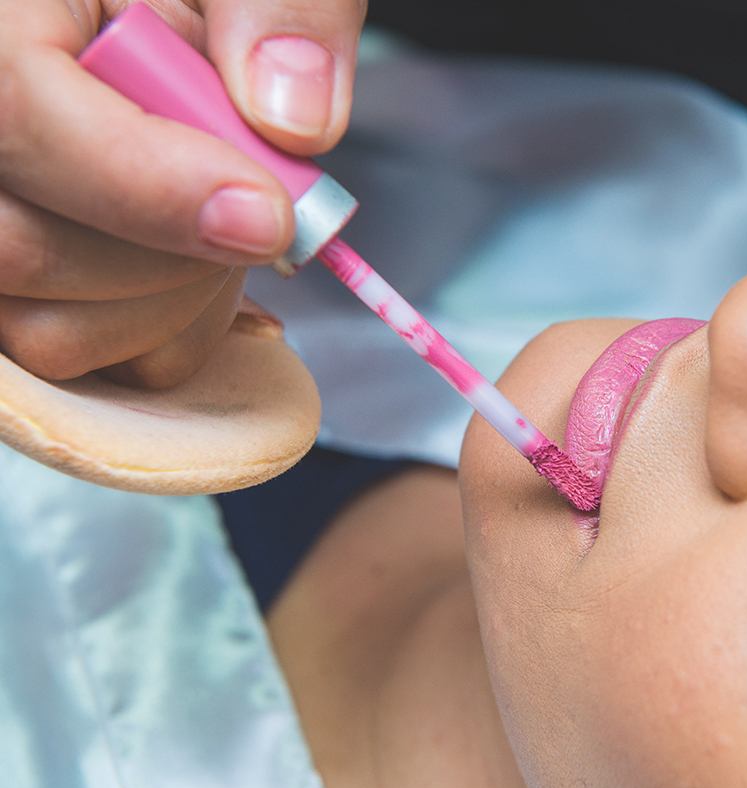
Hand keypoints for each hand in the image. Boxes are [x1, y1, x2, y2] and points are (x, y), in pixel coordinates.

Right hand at [0, 0, 363, 387]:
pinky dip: (179, 334)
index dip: (150, 186)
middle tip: (257, 204)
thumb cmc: (203, 6)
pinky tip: (202, 270)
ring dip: (184, 300)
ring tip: (221, 223)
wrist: (156, 28)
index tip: (268, 217)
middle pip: (24, 251)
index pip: (18, 113)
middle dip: (181, 253)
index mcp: (2, 24)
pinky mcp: (24, 299)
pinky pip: (97, 370)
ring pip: (56, 334)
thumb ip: (277, 9)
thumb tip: (296, 116)